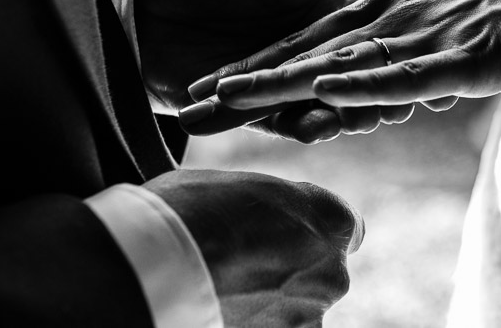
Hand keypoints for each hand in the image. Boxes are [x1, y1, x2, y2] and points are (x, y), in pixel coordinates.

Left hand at [134, 0, 409, 140]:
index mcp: (331, 2)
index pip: (372, 30)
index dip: (394, 46)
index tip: (413, 60)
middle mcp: (315, 45)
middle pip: (355, 75)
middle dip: (376, 92)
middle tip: (391, 106)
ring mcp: (284, 79)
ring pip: (322, 104)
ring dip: (341, 115)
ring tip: (349, 121)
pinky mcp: (252, 107)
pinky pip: (280, 121)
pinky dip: (296, 126)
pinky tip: (312, 129)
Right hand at [145, 169, 361, 325]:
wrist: (154, 269)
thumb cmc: (190, 212)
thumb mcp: (239, 187)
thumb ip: (270, 208)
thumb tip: (260, 218)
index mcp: (330, 220)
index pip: (346, 231)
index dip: (313, 235)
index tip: (284, 237)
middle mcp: (332, 273)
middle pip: (320, 276)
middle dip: (287, 274)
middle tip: (239, 269)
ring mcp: (307, 319)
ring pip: (294, 314)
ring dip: (267, 309)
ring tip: (220, 294)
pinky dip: (250, 327)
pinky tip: (216, 314)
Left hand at [202, 0, 500, 118]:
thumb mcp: (469, 25)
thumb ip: (430, 47)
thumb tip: (409, 79)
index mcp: (402, 11)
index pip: (325, 43)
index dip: (273, 65)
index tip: (222, 88)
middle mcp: (406, 18)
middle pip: (316, 52)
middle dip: (255, 77)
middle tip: (196, 101)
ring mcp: (436, 32)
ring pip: (347, 61)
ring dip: (286, 80)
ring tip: (227, 97)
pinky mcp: (471, 50)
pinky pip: (410, 67)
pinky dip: (364, 79)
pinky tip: (323, 91)